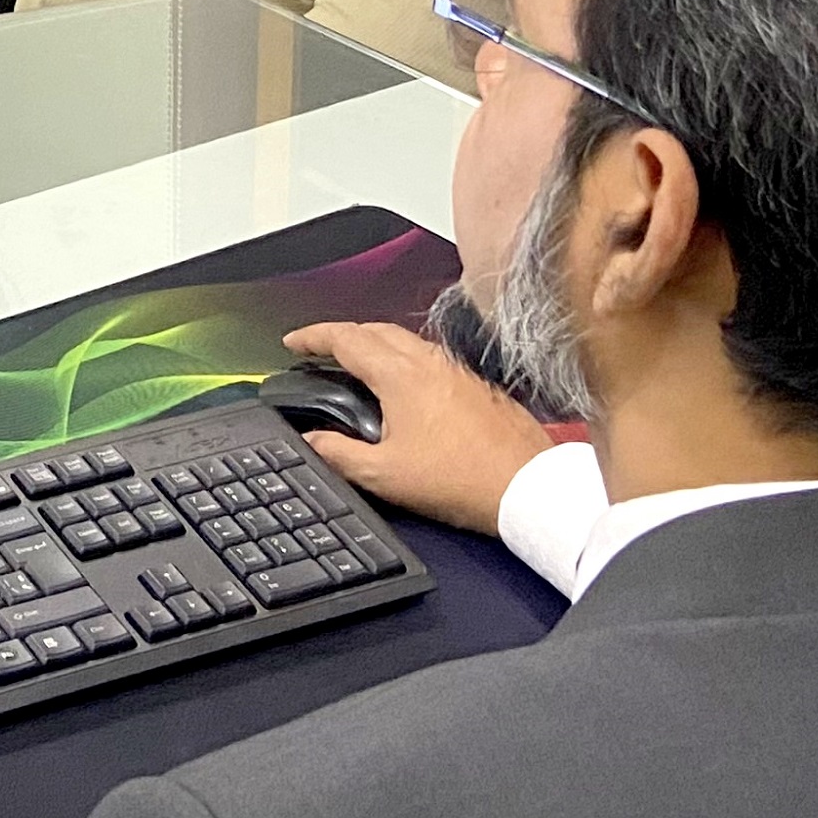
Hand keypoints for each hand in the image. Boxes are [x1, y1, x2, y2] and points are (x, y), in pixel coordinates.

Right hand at [278, 321, 551, 532]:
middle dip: (342, 335)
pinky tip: (405, 389)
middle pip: (375, 330)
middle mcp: (429, 361)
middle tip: (319, 352)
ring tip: (357, 367)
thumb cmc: (459, 480)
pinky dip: (404, 360)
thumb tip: (309, 440)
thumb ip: (338, 454)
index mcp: (400, 375)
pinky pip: (430, 357)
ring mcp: (456, 370)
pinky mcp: (477, 385)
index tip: (293, 342)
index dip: (313, 336)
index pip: (346, 339)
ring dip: (375, 345)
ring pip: (405, 340)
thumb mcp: (385, 476)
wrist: (525, 487)